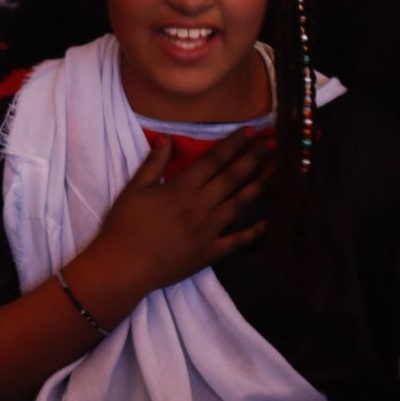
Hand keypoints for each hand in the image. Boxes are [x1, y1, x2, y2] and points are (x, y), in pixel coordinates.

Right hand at [70, 132, 272, 308]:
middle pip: (233, 178)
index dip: (233, 144)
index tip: (250, 132)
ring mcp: (208, 231)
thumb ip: (153, 164)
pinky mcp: (209, 253)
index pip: (213, 161)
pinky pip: (237, 241)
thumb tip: (166, 138)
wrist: (122, 267)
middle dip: (254, 158)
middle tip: (273, 144)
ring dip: (260, 186)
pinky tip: (268, 221)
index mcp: (181, 189)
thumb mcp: (134, 190)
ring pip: (240, 204)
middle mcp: (200, 206)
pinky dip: (254, 231)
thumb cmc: (123, 227)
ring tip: (276, 172)